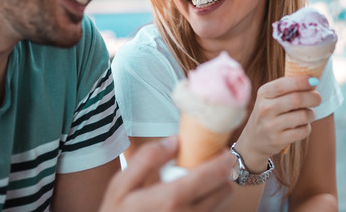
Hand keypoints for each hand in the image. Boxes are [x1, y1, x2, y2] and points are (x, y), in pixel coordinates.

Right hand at [99, 136, 233, 211]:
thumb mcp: (121, 185)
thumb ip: (146, 159)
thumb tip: (174, 141)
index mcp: (171, 199)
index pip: (213, 176)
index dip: (224, 160)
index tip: (223, 151)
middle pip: (225, 190)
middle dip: (220, 175)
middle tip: (205, 166)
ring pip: (221, 204)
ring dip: (215, 190)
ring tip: (195, 184)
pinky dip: (207, 204)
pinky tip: (189, 200)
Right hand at [234, 75, 320, 170]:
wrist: (254, 139)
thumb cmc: (270, 112)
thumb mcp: (270, 97)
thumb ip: (288, 88)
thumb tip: (313, 80)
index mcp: (263, 93)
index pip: (282, 85)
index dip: (301, 81)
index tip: (314, 80)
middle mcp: (265, 109)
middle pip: (296, 99)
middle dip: (313, 97)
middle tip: (317, 98)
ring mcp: (270, 126)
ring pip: (303, 116)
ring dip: (311, 114)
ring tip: (309, 113)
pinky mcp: (277, 140)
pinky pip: (303, 131)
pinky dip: (307, 127)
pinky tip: (302, 126)